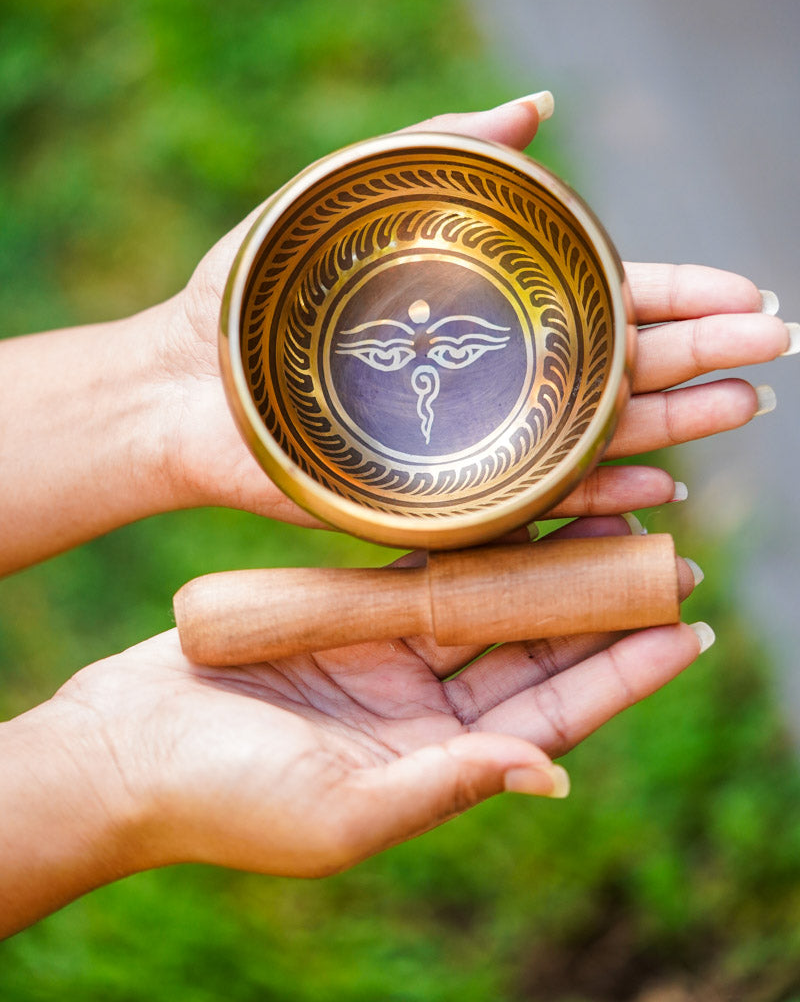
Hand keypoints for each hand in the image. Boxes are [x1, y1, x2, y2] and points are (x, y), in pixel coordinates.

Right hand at [0, 517, 708, 935]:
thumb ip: (445, 786)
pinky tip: (519, 510)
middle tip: (666, 557)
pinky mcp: (344, 617)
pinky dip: (474, 545)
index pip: (555, 716)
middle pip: (535, 652)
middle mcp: (424, 713)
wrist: (122, 748)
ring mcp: (387, 662)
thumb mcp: (340, 811)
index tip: (685, 631)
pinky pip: (427, 572)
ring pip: (490, 604)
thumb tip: (550, 777)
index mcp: (435, 766)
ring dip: (547, 565)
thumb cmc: (221, 799)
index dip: (624, 675)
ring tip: (610, 514)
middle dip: (601, 608)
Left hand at [160, 98, 794, 524]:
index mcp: (491, 310)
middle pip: (623, 367)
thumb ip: (445, 146)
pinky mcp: (442, 495)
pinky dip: (599, 499)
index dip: (682, 295)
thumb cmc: (258, 288)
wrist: (183, 380)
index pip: (607, 300)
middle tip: (774, 347)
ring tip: (741, 406)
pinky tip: (657, 492)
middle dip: (705, 355)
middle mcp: (499, 377)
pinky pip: (536, 503)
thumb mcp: (353, 190)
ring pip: (599, 436)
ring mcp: (477, 439)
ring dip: (676, 424)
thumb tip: (541, 105)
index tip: (748, 294)